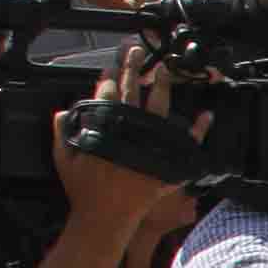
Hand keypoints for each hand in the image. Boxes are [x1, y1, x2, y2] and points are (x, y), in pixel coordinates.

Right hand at [57, 57, 190, 235]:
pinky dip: (197, 129)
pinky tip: (206, 114)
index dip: (109, 78)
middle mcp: (128, 132)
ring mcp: (149, 145)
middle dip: (133, 69)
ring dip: (162, 86)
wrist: (105, 218)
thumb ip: (61, 133)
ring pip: (158, 108)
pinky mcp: (165, 162)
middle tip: (135, 50)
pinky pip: (186, 143)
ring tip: (166, 68)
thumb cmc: (83, 190)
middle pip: (131, 93)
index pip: (106, 95)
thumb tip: (61, 111)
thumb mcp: (64, 160)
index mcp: (103, 129)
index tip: (112, 65)